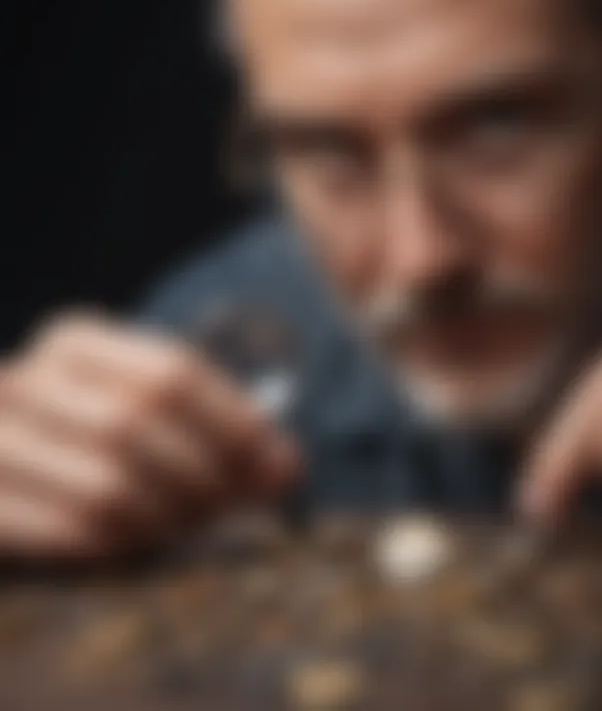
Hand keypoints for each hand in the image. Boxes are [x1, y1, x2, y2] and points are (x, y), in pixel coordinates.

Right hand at [0, 312, 300, 558]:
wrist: (15, 459)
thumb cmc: (102, 434)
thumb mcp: (159, 412)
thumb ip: (222, 429)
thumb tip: (286, 469)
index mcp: (78, 342)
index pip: (174, 374)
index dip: (236, 425)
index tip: (278, 468)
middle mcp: (28, 379)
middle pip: (139, 426)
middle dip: (205, 477)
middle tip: (236, 506)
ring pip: (106, 487)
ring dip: (169, 518)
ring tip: (194, 525)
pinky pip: (69, 534)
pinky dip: (124, 545)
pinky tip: (145, 542)